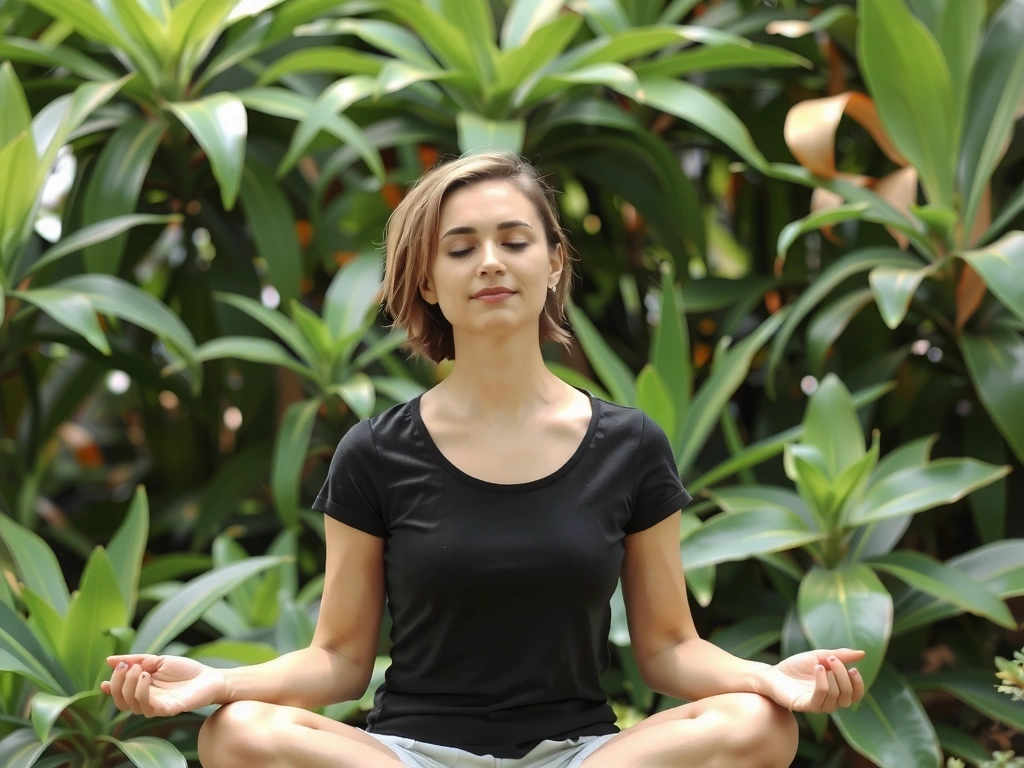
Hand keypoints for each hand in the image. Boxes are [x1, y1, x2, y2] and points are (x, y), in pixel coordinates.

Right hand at [100, 654, 227, 716]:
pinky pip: (149, 708)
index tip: (103, 681)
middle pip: (122, 702)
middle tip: (128, 666)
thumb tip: (109, 660)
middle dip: (119, 684)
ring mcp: (157, 707)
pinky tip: (147, 677)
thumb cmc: (185, 670)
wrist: (210, 677)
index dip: (110, 689)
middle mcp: (147, 701)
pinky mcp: (168, 710)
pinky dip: (143, 693)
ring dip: (131, 686)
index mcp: (142, 690)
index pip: (119, 696)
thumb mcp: (157, 660)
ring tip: (141, 670)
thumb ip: (135, 660)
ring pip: (133, 705)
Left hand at [754, 648, 865, 712]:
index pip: (855, 696)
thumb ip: (840, 655)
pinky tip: (817, 668)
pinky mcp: (803, 705)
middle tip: (832, 659)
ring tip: (821, 662)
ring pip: (835, 698)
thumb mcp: (819, 656)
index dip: (858, 685)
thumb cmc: (796, 667)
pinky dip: (822, 683)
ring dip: (833, 678)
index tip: (853, 669)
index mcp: (834, 691)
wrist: (772, 672)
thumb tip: (863, 653)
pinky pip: (819, 699)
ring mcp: (816, 705)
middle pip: (847, 697)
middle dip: (843, 676)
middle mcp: (828, 701)